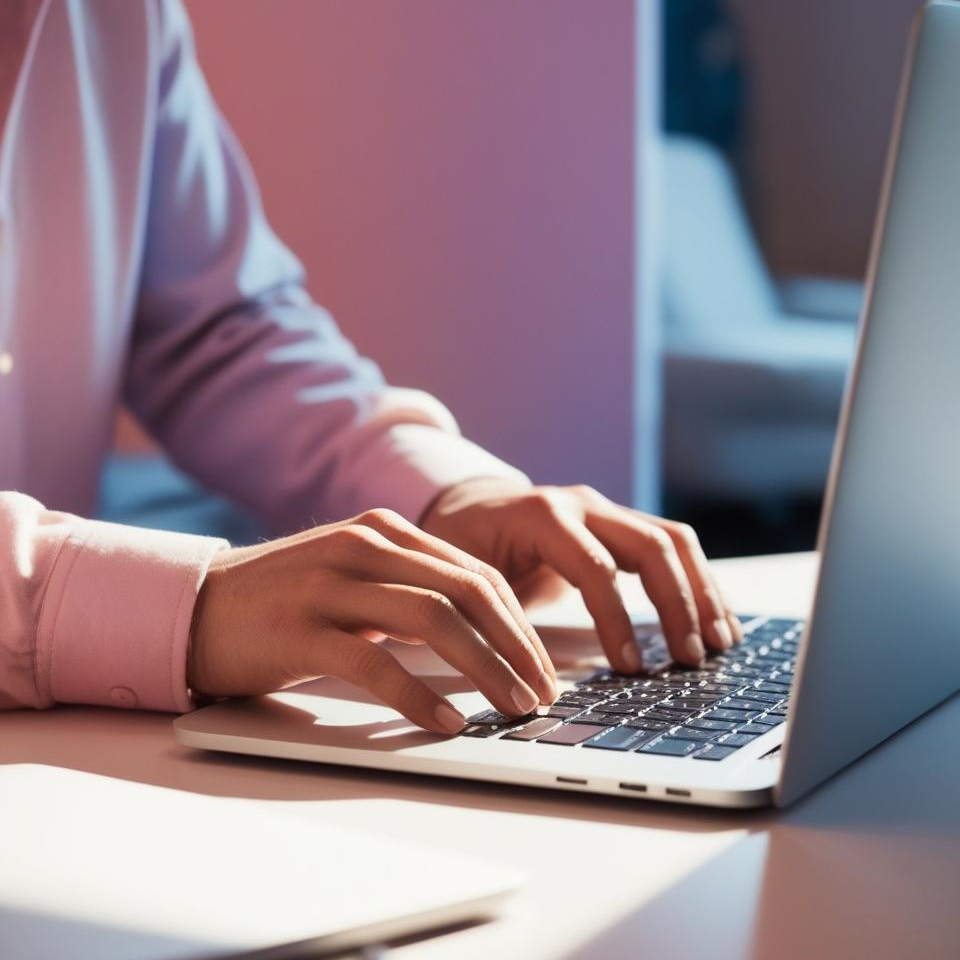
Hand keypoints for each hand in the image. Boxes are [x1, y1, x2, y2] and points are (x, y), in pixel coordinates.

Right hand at [189, 509, 557, 734]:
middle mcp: (364, 546)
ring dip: (485, 667)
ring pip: (434, 619)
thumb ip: (410, 588)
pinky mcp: (301, 629)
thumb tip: (482, 634)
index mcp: (385, 531)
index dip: (520, 623)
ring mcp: (331, 584)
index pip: (476, 573)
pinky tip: (447, 721)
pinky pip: (375, 662)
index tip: (542, 665)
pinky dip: (419, 695)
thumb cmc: (286, 601)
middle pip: (468, 592)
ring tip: (512, 707)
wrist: (194, 606)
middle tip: (542, 693)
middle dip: (517, 646)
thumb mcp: (355, 578)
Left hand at [421, 479, 741, 671]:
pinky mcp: (620, 523)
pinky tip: (716, 618)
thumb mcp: (468, 577)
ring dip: (702, 592)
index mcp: (541, 515)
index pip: (594, 567)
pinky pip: (672, 546)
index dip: (617, 620)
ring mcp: (606, 509)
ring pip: (673, 541)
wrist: (470, 506)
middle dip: (677, 605)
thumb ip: (498, 614)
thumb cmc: (463, 547)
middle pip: (650, 546)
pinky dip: (698, 582)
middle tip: (690, 659)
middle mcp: (581, 504)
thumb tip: (529, 681)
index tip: (631, 669)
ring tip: (721, 643)